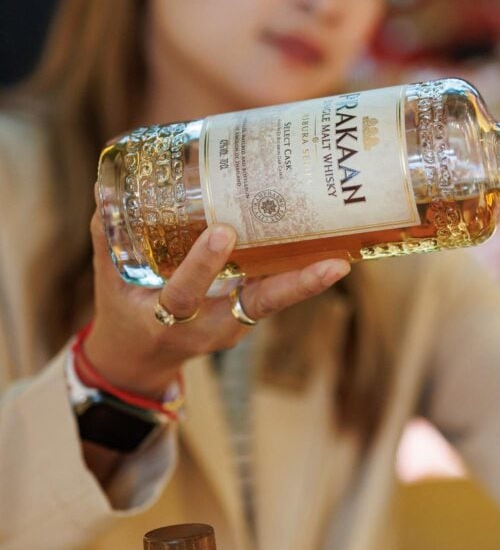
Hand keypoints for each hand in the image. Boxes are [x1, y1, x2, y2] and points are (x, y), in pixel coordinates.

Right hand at [83, 210, 349, 397]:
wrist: (142, 360)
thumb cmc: (125, 312)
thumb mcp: (111, 281)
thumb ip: (109, 237)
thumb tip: (107, 189)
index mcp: (166, 320)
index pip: (185, 293)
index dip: (203, 266)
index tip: (222, 233)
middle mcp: (210, 328)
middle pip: (257, 306)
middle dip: (292, 285)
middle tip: (330, 264)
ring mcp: (235, 325)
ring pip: (276, 302)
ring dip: (309, 282)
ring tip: (342, 258)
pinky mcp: (249, 317)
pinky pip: (276, 295)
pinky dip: (300, 275)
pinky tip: (329, 251)